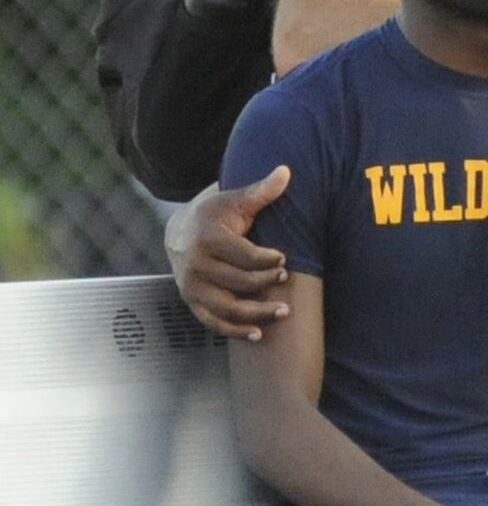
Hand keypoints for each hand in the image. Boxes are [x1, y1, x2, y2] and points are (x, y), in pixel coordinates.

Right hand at [165, 168, 290, 340]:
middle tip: (287, 278)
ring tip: (284, 311)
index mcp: (207, 238)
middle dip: (265, 282)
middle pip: (237, 282)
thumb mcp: (236, 199)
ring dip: (256, 313)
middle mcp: (195, 266)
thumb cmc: (217, 214)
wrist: (182, 231)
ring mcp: (192, 287)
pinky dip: (235, 331)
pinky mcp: (192, 302)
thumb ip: (261, 190)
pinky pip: (213, 323)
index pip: (242, 255)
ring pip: (227, 308)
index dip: (266, 259)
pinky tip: (259, 334)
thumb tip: (286, 171)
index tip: (284, 258)